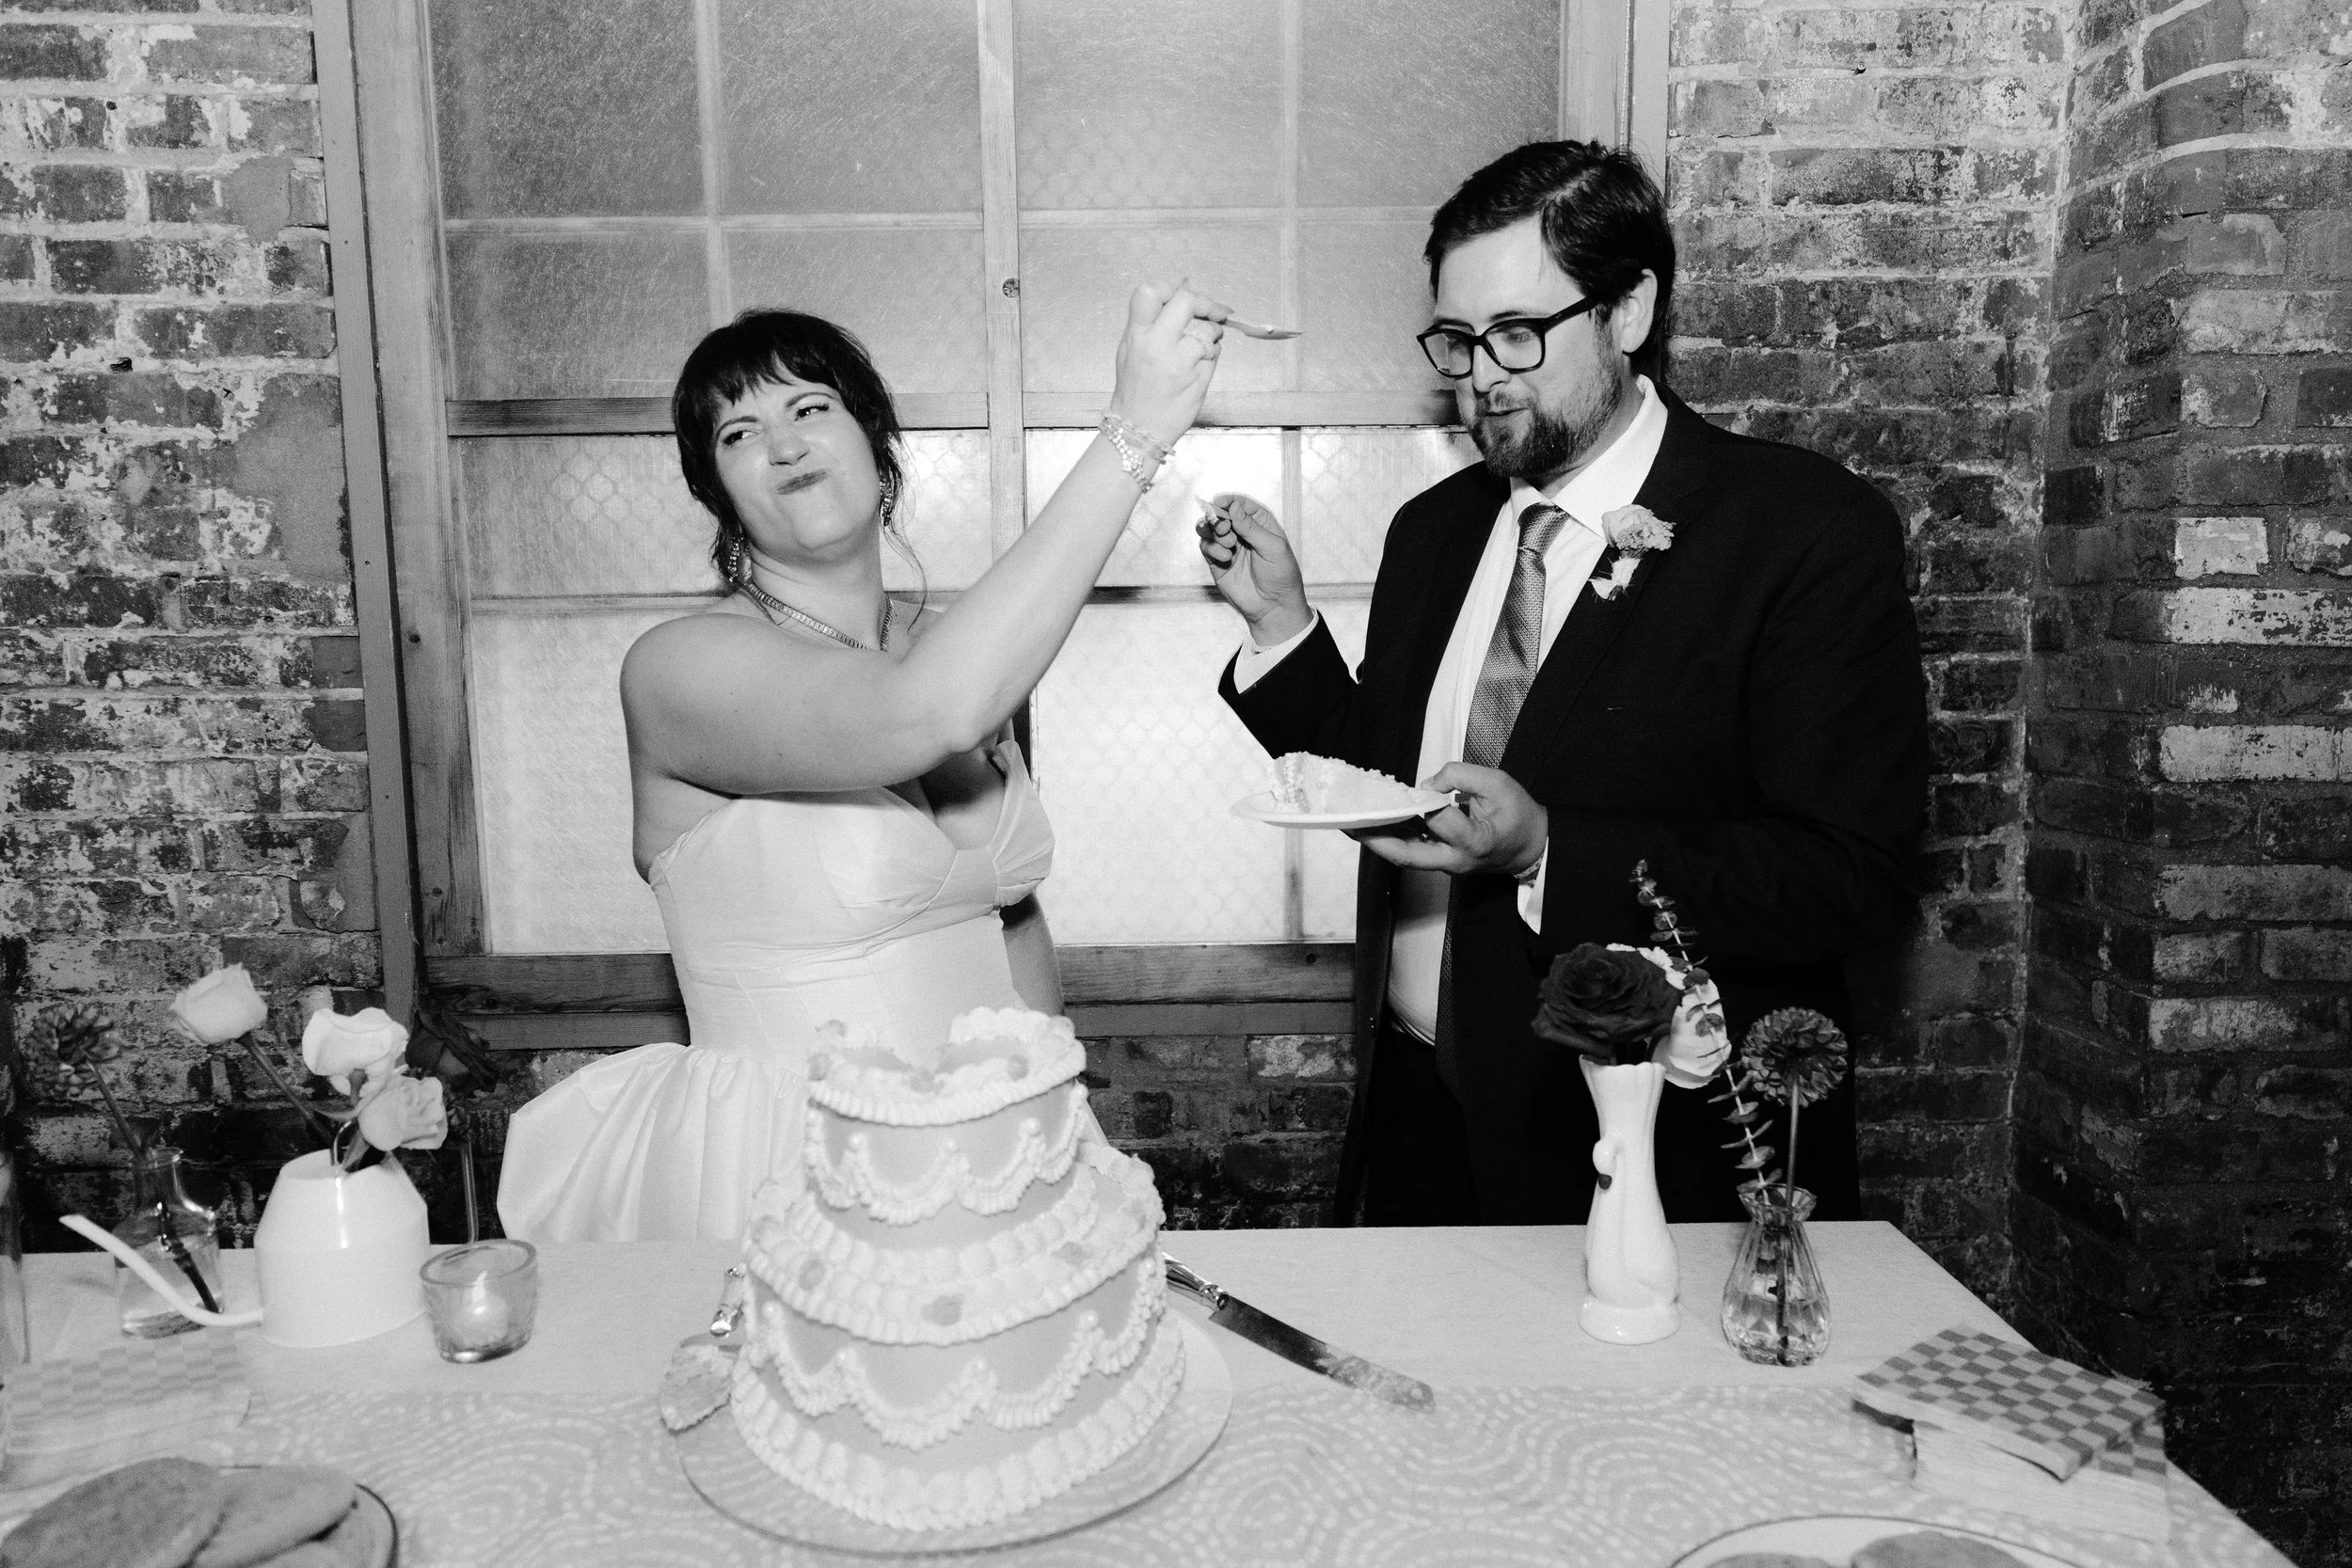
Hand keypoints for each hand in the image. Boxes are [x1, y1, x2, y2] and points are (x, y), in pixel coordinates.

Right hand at [1108, 281, 1226, 451]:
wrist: (1138, 430)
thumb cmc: (1135, 390)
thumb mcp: (1130, 349)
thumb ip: (1151, 321)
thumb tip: (1180, 290)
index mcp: (1136, 335)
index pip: (1150, 291)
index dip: (1170, 288)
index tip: (1182, 295)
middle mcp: (1156, 346)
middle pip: (1187, 301)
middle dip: (1205, 303)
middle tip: (1213, 311)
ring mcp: (1179, 363)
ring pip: (1207, 329)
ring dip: (1212, 333)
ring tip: (1202, 345)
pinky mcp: (1197, 380)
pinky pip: (1214, 353)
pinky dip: (1212, 354)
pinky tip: (1200, 364)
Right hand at [1196, 492, 1310, 642]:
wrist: (1273, 606)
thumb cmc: (1281, 575)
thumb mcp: (1273, 548)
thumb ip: (1252, 528)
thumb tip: (1234, 507)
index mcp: (1260, 523)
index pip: (1240, 504)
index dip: (1229, 500)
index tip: (1220, 501)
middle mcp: (1242, 532)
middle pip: (1221, 513)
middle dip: (1218, 517)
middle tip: (1224, 529)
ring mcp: (1228, 546)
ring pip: (1209, 528)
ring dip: (1213, 531)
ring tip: (1227, 543)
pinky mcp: (1217, 561)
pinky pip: (1206, 547)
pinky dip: (1212, 548)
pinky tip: (1226, 558)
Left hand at [1350, 763, 1546, 878]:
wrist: (1532, 847)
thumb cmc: (1518, 814)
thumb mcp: (1499, 782)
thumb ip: (1462, 775)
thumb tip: (1425, 784)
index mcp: (1474, 841)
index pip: (1439, 819)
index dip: (1429, 798)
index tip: (1429, 784)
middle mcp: (1455, 861)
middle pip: (1406, 855)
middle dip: (1374, 839)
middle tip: (1348, 823)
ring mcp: (1446, 866)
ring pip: (1404, 856)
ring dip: (1377, 840)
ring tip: (1351, 822)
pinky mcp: (1441, 863)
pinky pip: (1412, 851)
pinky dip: (1392, 837)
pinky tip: (1375, 823)